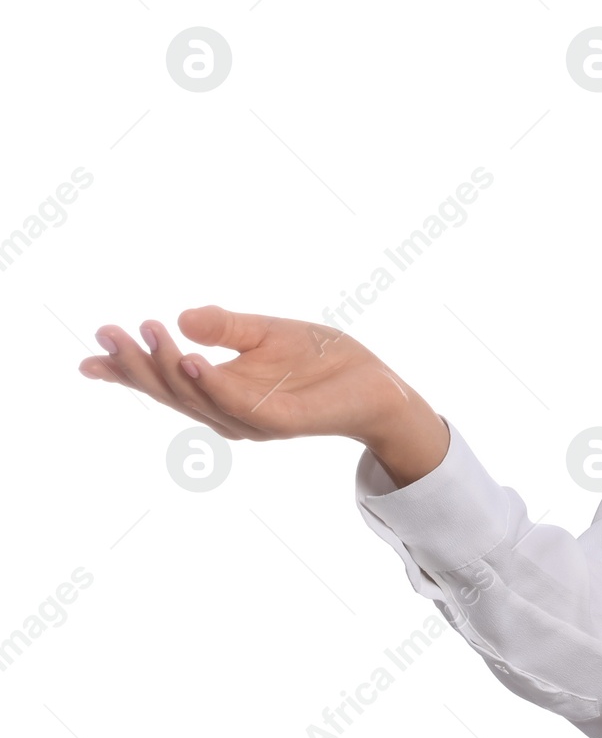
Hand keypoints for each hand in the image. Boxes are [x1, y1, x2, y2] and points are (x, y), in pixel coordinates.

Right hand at [78, 306, 448, 480]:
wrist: (377, 384)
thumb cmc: (321, 360)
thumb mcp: (267, 332)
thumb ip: (226, 327)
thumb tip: (182, 317)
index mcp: (221, 391)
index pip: (165, 382)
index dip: (127, 373)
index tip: (88, 357)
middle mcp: (229, 411)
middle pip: (171, 391)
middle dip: (136, 364)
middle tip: (108, 332)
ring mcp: (253, 420)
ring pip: (198, 396)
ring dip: (168, 367)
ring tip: (146, 334)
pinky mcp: (281, 421)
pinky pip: (237, 403)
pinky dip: (211, 383)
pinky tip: (190, 359)